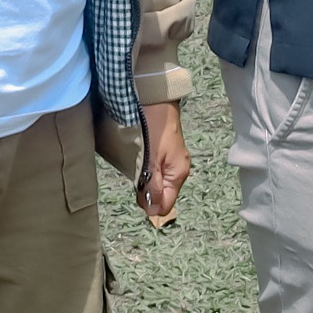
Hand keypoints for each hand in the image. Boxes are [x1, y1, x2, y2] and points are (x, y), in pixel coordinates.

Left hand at [137, 102, 190, 221]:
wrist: (154, 101)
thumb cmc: (153, 129)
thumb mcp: (151, 161)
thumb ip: (152, 187)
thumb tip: (153, 212)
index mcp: (178, 174)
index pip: (166, 205)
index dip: (150, 204)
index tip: (136, 194)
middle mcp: (177, 170)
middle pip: (160, 195)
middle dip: (145, 193)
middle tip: (133, 179)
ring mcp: (170, 161)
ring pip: (155, 183)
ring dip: (143, 181)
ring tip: (133, 169)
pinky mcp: (163, 153)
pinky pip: (153, 172)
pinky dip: (144, 171)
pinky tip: (137, 162)